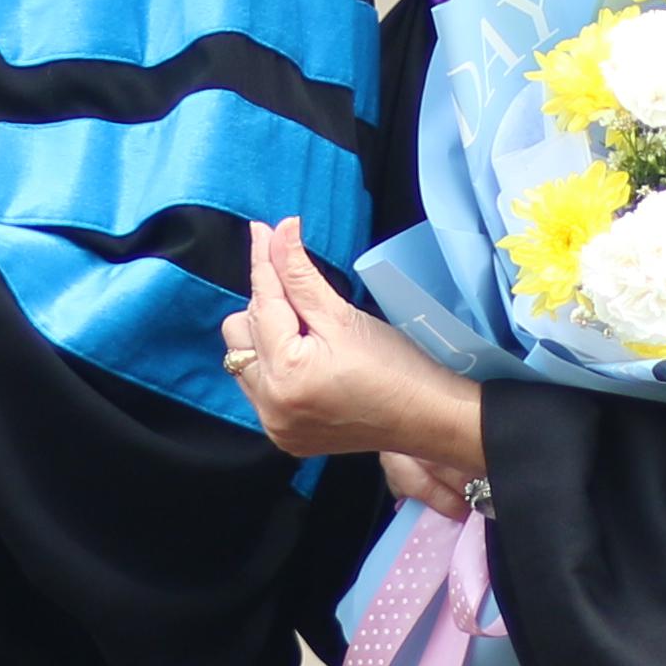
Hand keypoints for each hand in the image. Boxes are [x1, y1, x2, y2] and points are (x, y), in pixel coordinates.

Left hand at [221, 221, 485, 481]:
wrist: (426, 417)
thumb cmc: (396, 366)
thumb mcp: (343, 316)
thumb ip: (300, 273)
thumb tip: (278, 230)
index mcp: (286, 375)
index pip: (263, 304)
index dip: (264, 264)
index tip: (262, 229)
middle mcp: (270, 407)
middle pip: (240, 334)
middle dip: (268, 309)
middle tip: (308, 308)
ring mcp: (274, 426)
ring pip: (242, 361)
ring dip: (265, 339)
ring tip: (307, 337)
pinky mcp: (283, 436)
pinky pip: (257, 387)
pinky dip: (273, 368)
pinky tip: (306, 363)